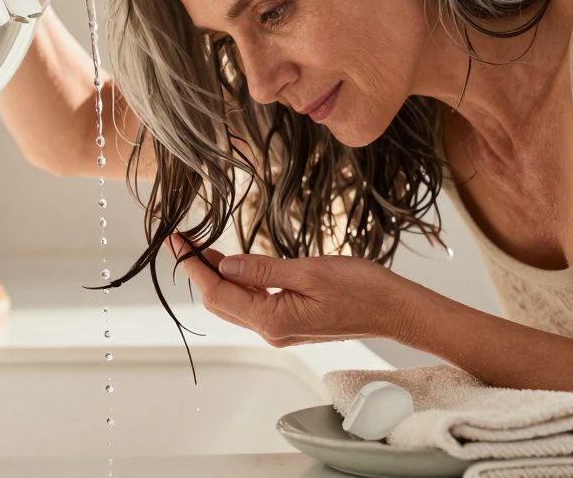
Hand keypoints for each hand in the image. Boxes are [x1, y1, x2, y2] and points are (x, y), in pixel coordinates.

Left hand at [168, 234, 413, 345]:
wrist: (395, 309)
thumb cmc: (361, 289)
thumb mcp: (308, 271)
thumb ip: (263, 269)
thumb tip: (224, 265)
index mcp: (272, 321)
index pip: (217, 293)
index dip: (193, 267)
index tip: (177, 242)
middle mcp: (271, 331)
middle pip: (220, 302)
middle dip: (199, 271)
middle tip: (184, 240)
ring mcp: (280, 329)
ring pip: (235, 303)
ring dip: (216, 276)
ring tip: (202, 247)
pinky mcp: (290, 322)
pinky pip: (253, 302)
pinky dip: (238, 282)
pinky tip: (234, 263)